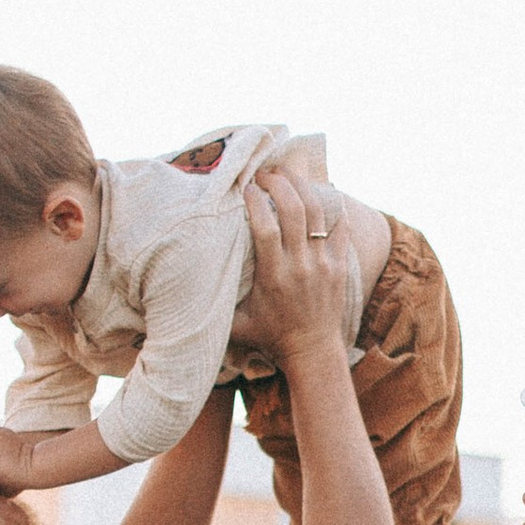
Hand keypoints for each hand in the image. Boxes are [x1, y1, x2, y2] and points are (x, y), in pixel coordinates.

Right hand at [231, 168, 357, 369]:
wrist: (312, 351)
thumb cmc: (269, 336)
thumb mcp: (236, 324)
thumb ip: (216, 303)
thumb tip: (183, 286)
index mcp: (274, 276)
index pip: (266, 227)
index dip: (255, 201)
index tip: (246, 187)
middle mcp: (300, 266)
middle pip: (293, 210)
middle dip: (279, 183)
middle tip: (265, 173)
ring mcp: (324, 264)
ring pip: (317, 212)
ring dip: (302, 186)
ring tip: (287, 174)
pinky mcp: (340, 265)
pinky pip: (341, 227)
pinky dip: (332, 206)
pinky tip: (320, 192)